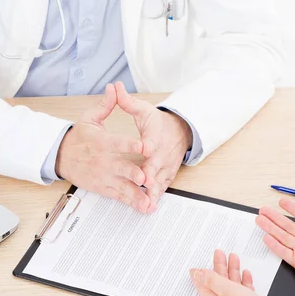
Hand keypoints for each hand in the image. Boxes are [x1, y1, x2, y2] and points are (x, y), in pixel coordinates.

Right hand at [56, 84, 149, 211]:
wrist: (61, 157)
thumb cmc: (79, 137)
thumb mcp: (90, 118)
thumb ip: (106, 105)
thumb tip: (114, 88)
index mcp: (102, 142)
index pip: (119, 142)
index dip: (132, 144)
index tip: (145, 146)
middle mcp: (104, 161)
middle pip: (122, 168)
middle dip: (134, 173)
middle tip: (147, 177)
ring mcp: (105, 176)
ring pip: (123, 186)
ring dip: (137, 194)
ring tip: (149, 201)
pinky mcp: (104, 187)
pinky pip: (120, 196)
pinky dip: (132, 202)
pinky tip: (144, 207)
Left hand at [115, 81, 192, 211]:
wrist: (180, 131)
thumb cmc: (157, 122)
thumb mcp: (143, 110)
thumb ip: (127, 102)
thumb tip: (114, 87)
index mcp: (154, 136)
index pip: (152, 140)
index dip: (148, 144)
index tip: (145, 148)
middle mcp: (161, 153)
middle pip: (156, 164)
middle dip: (151, 174)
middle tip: (145, 181)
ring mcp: (164, 166)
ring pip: (159, 180)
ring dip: (153, 191)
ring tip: (147, 203)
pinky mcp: (165, 176)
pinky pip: (160, 188)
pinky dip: (155, 197)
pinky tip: (148, 208)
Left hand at [191, 250, 287, 295]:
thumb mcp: (227, 290)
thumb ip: (212, 280)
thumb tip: (197, 273)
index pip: (204, 285)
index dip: (199, 275)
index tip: (195, 267)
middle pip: (219, 280)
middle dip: (218, 265)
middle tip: (219, 253)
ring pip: (232, 282)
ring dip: (232, 269)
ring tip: (233, 257)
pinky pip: (244, 289)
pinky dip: (244, 279)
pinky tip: (246, 273)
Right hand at [256, 192, 294, 292]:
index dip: (291, 208)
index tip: (281, 201)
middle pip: (287, 225)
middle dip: (274, 217)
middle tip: (263, 209)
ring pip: (282, 236)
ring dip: (270, 228)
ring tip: (259, 220)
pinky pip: (283, 252)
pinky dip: (274, 245)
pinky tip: (266, 237)